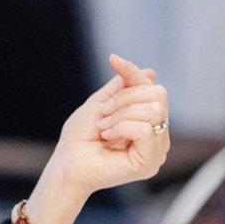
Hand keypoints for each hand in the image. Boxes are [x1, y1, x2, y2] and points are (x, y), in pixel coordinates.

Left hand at [64, 53, 170, 192]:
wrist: (67, 162)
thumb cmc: (80, 137)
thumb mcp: (101, 102)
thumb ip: (124, 86)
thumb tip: (150, 71)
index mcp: (148, 121)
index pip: (154, 89)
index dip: (134, 73)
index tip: (113, 61)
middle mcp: (157, 135)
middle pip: (157, 96)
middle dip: (124, 99)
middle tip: (102, 114)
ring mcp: (156, 149)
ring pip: (153, 110)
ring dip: (120, 114)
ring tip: (103, 128)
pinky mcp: (149, 162)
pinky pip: (145, 129)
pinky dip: (122, 127)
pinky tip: (108, 137)